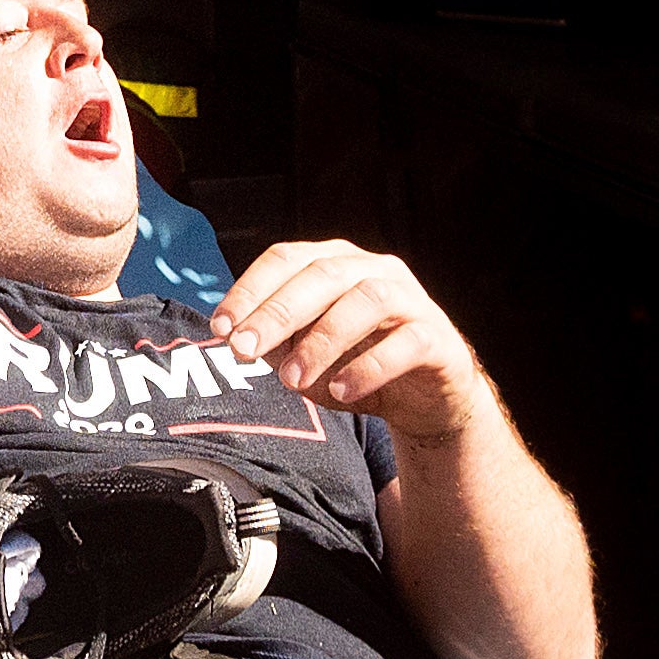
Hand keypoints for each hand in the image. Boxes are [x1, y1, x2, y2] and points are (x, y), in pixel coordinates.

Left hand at [215, 235, 488, 446]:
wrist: (427, 400)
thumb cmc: (359, 366)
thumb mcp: (309, 355)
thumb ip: (279, 343)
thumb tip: (240, 339)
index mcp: (336, 263)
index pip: (286, 258)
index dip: (250, 289)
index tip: (220, 327)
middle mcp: (375, 270)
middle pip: (323, 274)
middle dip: (277, 312)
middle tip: (244, 350)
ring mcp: (411, 300)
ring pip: (367, 301)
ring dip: (322, 340)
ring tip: (293, 381)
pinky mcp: (437, 338)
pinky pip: (406, 343)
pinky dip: (369, 366)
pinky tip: (342, 392)